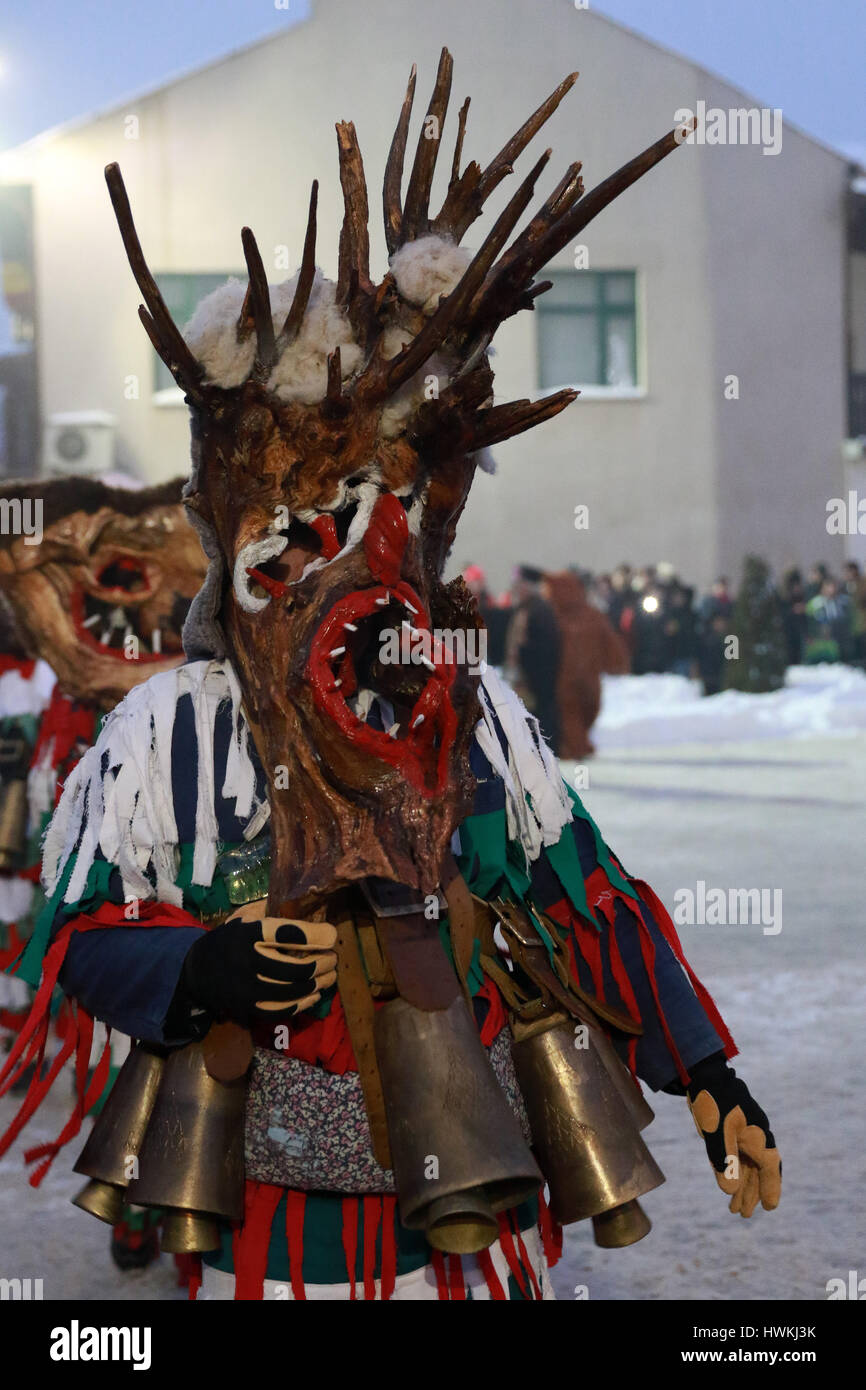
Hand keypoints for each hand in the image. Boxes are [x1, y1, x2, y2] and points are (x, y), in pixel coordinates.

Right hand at [182, 899, 337, 1027]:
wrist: (197, 970)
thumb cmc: (229, 939)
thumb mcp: (244, 917)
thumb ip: (271, 911)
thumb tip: (307, 904)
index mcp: (248, 934)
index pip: (289, 934)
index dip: (316, 935)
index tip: (332, 934)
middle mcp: (248, 962)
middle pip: (297, 967)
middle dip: (323, 962)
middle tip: (332, 957)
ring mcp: (248, 989)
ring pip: (295, 990)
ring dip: (319, 983)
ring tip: (330, 974)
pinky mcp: (249, 1008)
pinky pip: (283, 1009)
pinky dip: (304, 1002)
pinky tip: (315, 994)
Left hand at [687, 1053, 780, 1217]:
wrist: (704, 1075)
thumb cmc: (713, 1100)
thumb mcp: (716, 1130)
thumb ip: (724, 1159)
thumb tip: (730, 1190)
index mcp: (758, 1134)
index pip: (769, 1166)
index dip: (770, 1187)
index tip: (770, 1207)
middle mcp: (754, 1136)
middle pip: (758, 1170)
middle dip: (752, 1193)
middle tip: (743, 1215)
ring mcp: (743, 1135)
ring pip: (746, 1167)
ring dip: (741, 1187)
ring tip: (734, 1210)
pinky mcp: (730, 1133)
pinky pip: (735, 1158)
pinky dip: (732, 1173)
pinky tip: (728, 1188)